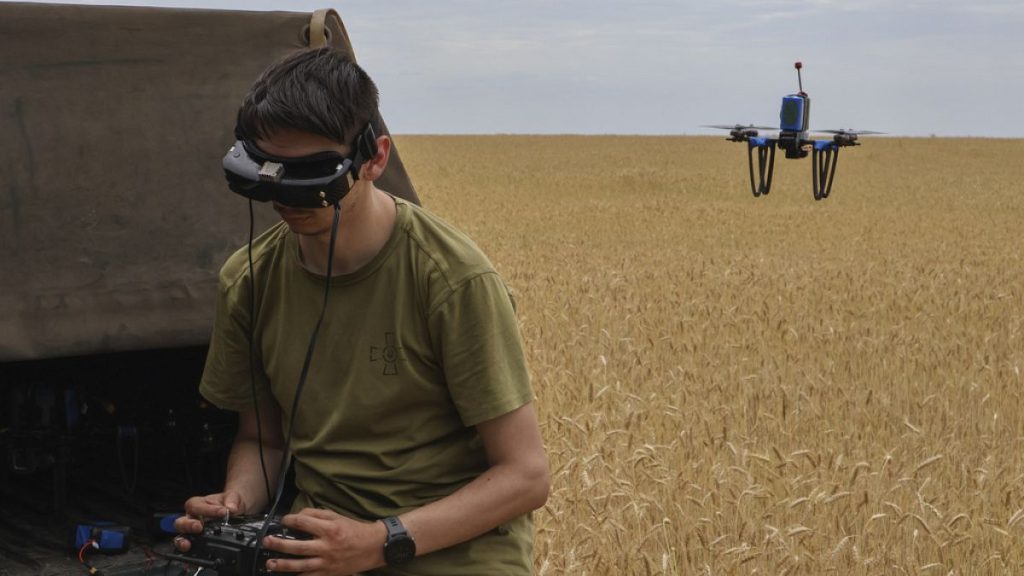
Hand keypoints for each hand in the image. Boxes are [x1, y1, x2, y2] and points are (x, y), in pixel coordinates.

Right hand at [172, 492, 249, 551]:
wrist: (235, 510)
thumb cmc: (230, 502)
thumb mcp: (234, 496)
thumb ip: (232, 499)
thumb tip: (231, 508)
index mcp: (199, 504)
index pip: (195, 506)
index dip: (207, 509)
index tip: (222, 512)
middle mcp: (193, 517)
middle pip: (181, 521)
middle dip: (188, 525)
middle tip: (199, 527)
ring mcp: (194, 530)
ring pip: (181, 535)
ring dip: (184, 540)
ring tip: (188, 544)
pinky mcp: (198, 541)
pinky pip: (189, 546)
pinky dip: (189, 549)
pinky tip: (192, 551)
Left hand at [260, 508, 387, 574]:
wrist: (373, 547)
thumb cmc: (354, 530)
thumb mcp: (337, 516)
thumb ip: (317, 514)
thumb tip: (298, 515)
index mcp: (329, 529)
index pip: (303, 523)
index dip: (290, 520)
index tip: (284, 520)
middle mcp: (327, 546)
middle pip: (298, 547)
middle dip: (279, 545)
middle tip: (267, 541)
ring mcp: (327, 562)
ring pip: (300, 565)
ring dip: (282, 564)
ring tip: (270, 562)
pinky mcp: (328, 573)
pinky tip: (287, 575)